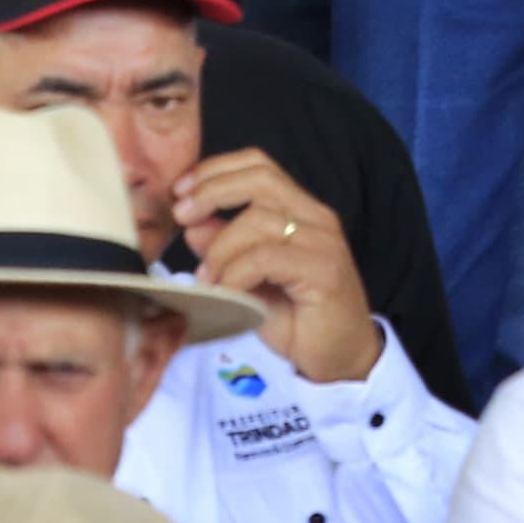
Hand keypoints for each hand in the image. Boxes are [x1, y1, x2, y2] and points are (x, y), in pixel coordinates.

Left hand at [174, 150, 377, 383]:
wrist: (343, 358)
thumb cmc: (298, 318)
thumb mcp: (251, 280)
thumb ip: (226, 249)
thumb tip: (191, 225)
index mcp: (300, 209)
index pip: (258, 165)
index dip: (216, 169)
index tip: (180, 190)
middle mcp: (315, 217)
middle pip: (259, 178)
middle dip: (212, 190)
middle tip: (181, 215)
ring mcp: (322, 241)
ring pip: (258, 219)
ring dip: (220, 248)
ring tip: (206, 278)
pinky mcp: (323, 270)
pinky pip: (266, 257)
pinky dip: (235, 272)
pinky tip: (225, 291)